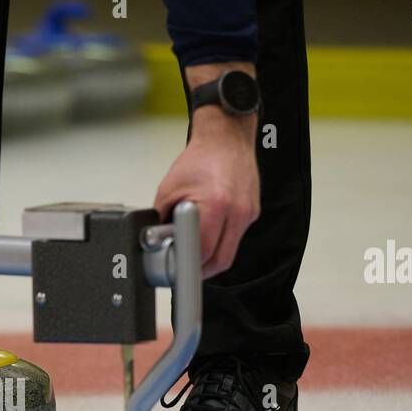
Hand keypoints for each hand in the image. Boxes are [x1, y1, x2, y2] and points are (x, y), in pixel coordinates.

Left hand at [154, 65, 260, 278]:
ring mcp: (248, 213)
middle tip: (186, 273)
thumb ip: (164, 220)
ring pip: (230, 252)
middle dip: (202, 271)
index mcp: (217, 205)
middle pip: (222, 260)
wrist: (226, 137)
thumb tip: (160, 244)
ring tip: (194, 254)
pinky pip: (236, 237)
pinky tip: (208, 235)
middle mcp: (237, 211)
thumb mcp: (169, 189)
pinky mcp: (252, 212)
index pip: (205, 252)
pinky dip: (221, 241)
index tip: (180, 273)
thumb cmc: (199, 159)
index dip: (190, 267)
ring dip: (212, 258)